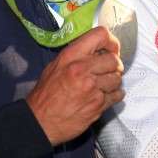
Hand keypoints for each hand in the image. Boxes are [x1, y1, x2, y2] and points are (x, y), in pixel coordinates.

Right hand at [26, 26, 124, 145]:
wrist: (40, 122)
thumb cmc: (46, 94)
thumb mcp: (55, 66)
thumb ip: (77, 55)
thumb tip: (98, 49)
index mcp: (71, 56)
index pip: (101, 35)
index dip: (111, 42)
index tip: (112, 49)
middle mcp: (82, 70)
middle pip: (114, 59)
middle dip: (114, 64)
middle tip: (108, 70)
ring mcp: (91, 88)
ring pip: (117, 78)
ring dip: (113, 81)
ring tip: (102, 85)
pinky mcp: (98, 105)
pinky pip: (118, 95)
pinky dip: (114, 95)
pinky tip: (103, 96)